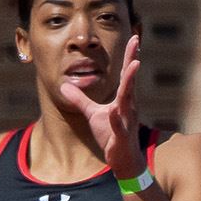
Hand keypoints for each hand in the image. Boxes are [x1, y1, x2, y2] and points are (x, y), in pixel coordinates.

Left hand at [60, 34, 145, 179]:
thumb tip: (64, 85)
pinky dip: (115, 119)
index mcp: (123, 100)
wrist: (124, 161)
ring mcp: (126, 121)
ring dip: (131, 83)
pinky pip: (118, 126)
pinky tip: (112, 111)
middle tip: (136, 43)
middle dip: (133, 61)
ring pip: (128, 99)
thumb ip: (79, 99)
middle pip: (130, 80)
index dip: (130, 56)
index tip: (134, 39)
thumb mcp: (92, 114)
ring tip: (133, 67)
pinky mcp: (121, 137)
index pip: (126, 74)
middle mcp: (128, 107)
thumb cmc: (111, 136)